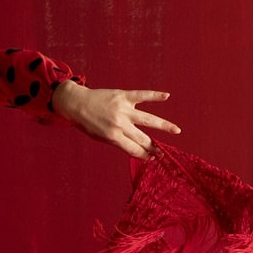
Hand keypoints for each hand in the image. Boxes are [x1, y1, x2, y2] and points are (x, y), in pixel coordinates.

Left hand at [52, 82, 179, 158]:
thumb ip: (117, 141)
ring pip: (148, 119)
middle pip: (143, 138)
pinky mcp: (124, 95)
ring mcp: (123, 109)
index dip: (144, 155)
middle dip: (154, 147)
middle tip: (164, 152)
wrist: (76, 103)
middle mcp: (120, 124)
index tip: (153, 158)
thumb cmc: (87, 123)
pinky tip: (166, 95)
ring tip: (176, 130)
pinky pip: (142, 95)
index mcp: (113, 136)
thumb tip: (136, 148)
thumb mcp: (99, 138)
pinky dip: (155, 95)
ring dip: (164, 126)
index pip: (134, 149)